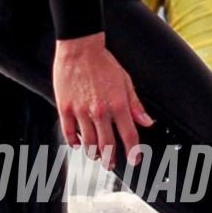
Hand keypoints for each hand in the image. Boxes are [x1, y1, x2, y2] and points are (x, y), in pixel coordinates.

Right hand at [52, 34, 152, 168]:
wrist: (79, 48)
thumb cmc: (102, 62)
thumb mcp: (125, 81)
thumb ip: (135, 104)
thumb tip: (146, 121)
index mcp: (118, 104)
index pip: (129, 136)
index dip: (133, 152)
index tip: (135, 160)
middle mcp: (100, 111)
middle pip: (107, 145)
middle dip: (111, 159)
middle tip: (111, 164)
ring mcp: (81, 111)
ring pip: (88, 143)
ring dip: (94, 153)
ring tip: (96, 156)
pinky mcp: (65, 108)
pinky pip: (69, 133)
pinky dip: (75, 142)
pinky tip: (78, 144)